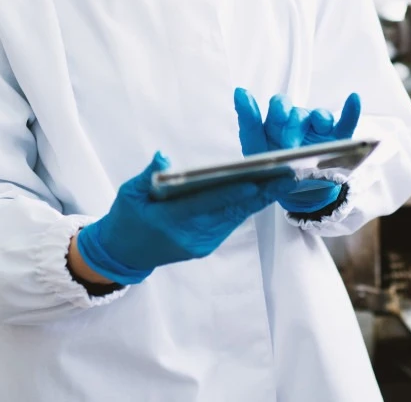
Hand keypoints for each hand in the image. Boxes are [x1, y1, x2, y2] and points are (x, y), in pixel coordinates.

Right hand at [75, 152, 293, 284]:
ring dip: (260, 199)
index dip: (230, 195)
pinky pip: (230, 222)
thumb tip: (163, 157)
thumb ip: (149, 175)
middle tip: (287, 176)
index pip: (204, 205)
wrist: (123, 253)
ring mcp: (201, 243)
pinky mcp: (206, 245)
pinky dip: (247, 206)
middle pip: (229, 212)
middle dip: (260, 193)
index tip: (253, 183)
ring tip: (284, 180)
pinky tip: (265, 190)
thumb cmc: (125, 218)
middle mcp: (190, 236)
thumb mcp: (129, 193)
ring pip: (235, 217)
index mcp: (168, 222)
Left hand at [234, 88, 361, 213]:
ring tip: (320, 127)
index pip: (279, 106)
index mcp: (277, 124)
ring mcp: (318, 131)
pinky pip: (346, 123)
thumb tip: (239, 91)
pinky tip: (353, 99)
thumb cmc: (272, 167)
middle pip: (298, 113)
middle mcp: (298, 123)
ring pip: (320, 116)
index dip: (279, 110)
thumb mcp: (255, 148)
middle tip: (290, 145)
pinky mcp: (337, 140)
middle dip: (294, 126)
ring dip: (320, 118)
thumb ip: (248, 121)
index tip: (279, 115)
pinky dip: (351, 111)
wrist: (297, 194)